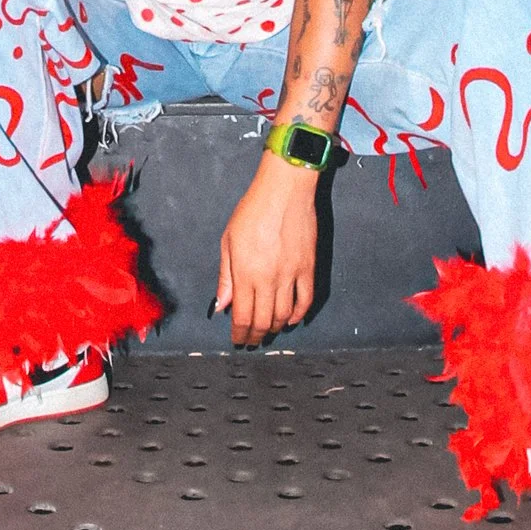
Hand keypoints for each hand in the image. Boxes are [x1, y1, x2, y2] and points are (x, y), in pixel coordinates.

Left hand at [215, 157, 319, 345]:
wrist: (285, 190)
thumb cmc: (253, 210)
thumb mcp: (229, 241)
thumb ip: (225, 276)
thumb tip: (221, 305)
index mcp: (245, 273)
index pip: (242, 316)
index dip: (239, 333)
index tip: (237, 340)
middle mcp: (269, 278)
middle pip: (263, 320)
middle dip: (255, 335)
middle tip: (251, 340)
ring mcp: (291, 275)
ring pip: (284, 315)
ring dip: (274, 328)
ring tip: (267, 331)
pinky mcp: (309, 268)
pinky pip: (306, 300)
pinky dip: (298, 315)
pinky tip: (291, 319)